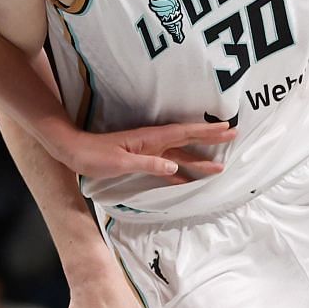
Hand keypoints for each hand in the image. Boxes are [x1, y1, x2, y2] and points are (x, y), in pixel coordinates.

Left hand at [46, 119, 233, 180]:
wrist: (75, 151)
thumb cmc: (95, 156)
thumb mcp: (120, 162)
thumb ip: (147, 164)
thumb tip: (174, 166)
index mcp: (151, 139)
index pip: (184, 133)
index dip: (206, 131)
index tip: (226, 128)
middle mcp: (153, 141)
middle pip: (188, 139)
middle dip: (210, 137)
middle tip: (233, 135)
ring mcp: (149, 150)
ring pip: (181, 152)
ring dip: (200, 157)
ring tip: (219, 164)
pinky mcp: (142, 158)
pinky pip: (169, 163)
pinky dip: (182, 170)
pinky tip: (190, 179)